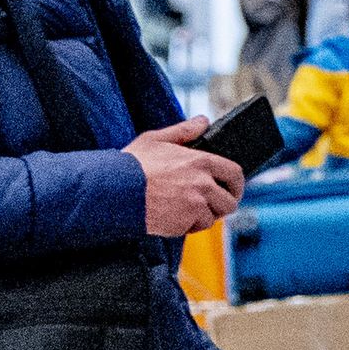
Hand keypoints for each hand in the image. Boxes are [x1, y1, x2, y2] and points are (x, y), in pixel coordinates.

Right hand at [127, 120, 245, 239]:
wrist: (111, 191)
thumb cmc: (131, 165)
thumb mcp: (156, 139)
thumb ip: (183, 130)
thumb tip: (203, 121)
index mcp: (201, 162)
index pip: (235, 173)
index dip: (236, 184)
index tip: (232, 189)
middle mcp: (202, 184)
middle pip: (229, 201)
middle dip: (222, 205)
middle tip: (211, 205)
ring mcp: (194, 205)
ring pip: (213, 218)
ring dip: (203, 216)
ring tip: (187, 210)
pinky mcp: (183, 223)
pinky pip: (195, 228)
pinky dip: (188, 226)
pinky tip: (174, 217)